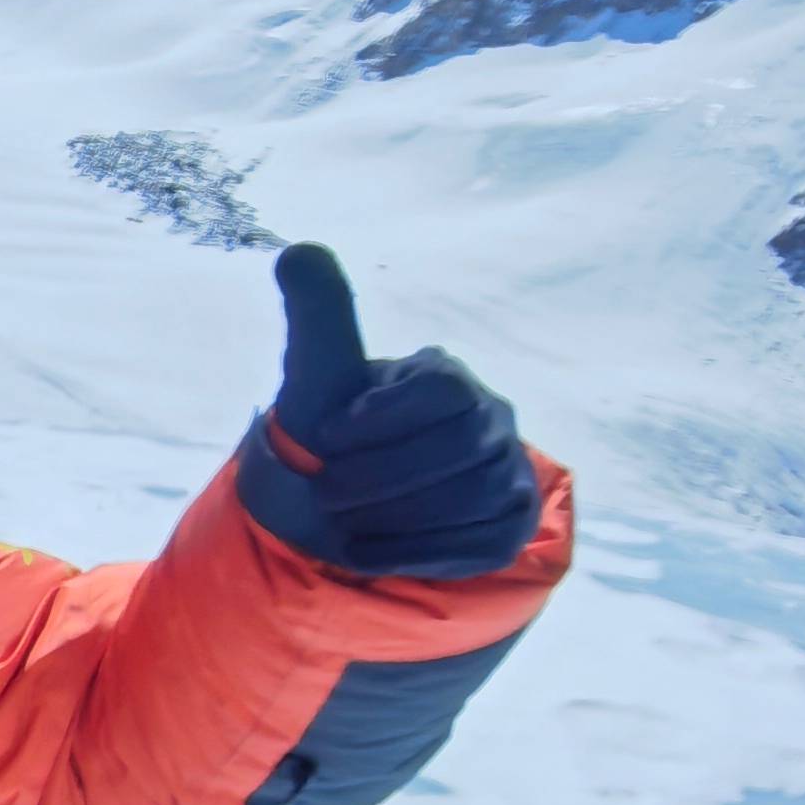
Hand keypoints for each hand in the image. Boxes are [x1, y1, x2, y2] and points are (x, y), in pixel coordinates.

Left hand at [236, 242, 541, 580]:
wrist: (326, 510)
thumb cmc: (324, 436)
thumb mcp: (315, 377)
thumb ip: (318, 317)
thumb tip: (298, 251)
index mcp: (444, 379)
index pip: (445, 388)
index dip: (381, 419)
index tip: (328, 436)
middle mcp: (490, 420)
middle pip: (462, 447)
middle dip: (380, 477)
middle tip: (326, 491)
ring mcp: (506, 473)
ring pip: (474, 498)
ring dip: (393, 517)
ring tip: (345, 519)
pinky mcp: (506, 527)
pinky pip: (481, 544)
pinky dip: (415, 552)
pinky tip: (371, 547)